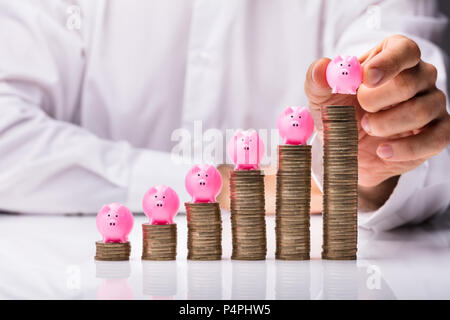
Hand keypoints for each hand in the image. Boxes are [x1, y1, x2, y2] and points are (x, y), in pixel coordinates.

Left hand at [305, 35, 449, 209]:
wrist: (348, 151)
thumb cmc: (339, 115)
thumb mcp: (321, 97)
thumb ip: (317, 80)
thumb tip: (322, 68)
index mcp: (392, 58)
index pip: (403, 49)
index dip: (387, 62)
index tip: (367, 78)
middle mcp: (419, 76)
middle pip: (411, 81)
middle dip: (377, 100)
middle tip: (361, 110)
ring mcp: (432, 103)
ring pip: (422, 110)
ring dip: (387, 124)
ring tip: (368, 128)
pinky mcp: (439, 132)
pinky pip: (436, 138)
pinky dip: (405, 148)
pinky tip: (383, 151)